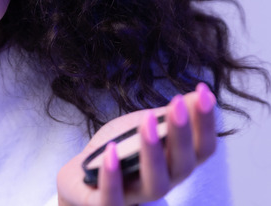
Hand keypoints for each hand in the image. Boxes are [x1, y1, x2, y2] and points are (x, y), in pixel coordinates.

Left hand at [56, 84, 217, 205]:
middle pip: (182, 165)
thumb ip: (169, 116)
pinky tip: (110, 151)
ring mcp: (135, 197)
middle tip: (177, 104)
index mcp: (176, 165)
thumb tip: (202, 93)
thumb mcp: (143, 127)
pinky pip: (112, 197)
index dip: (206, 123)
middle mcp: (163, 183)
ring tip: (148, 122)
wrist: (81, 175)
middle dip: (182, 134)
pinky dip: (112, 176)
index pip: (203, 149)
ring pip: (155, 185)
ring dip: (153, 152)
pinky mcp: (106, 204)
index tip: (203, 92)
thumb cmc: (119, 151)